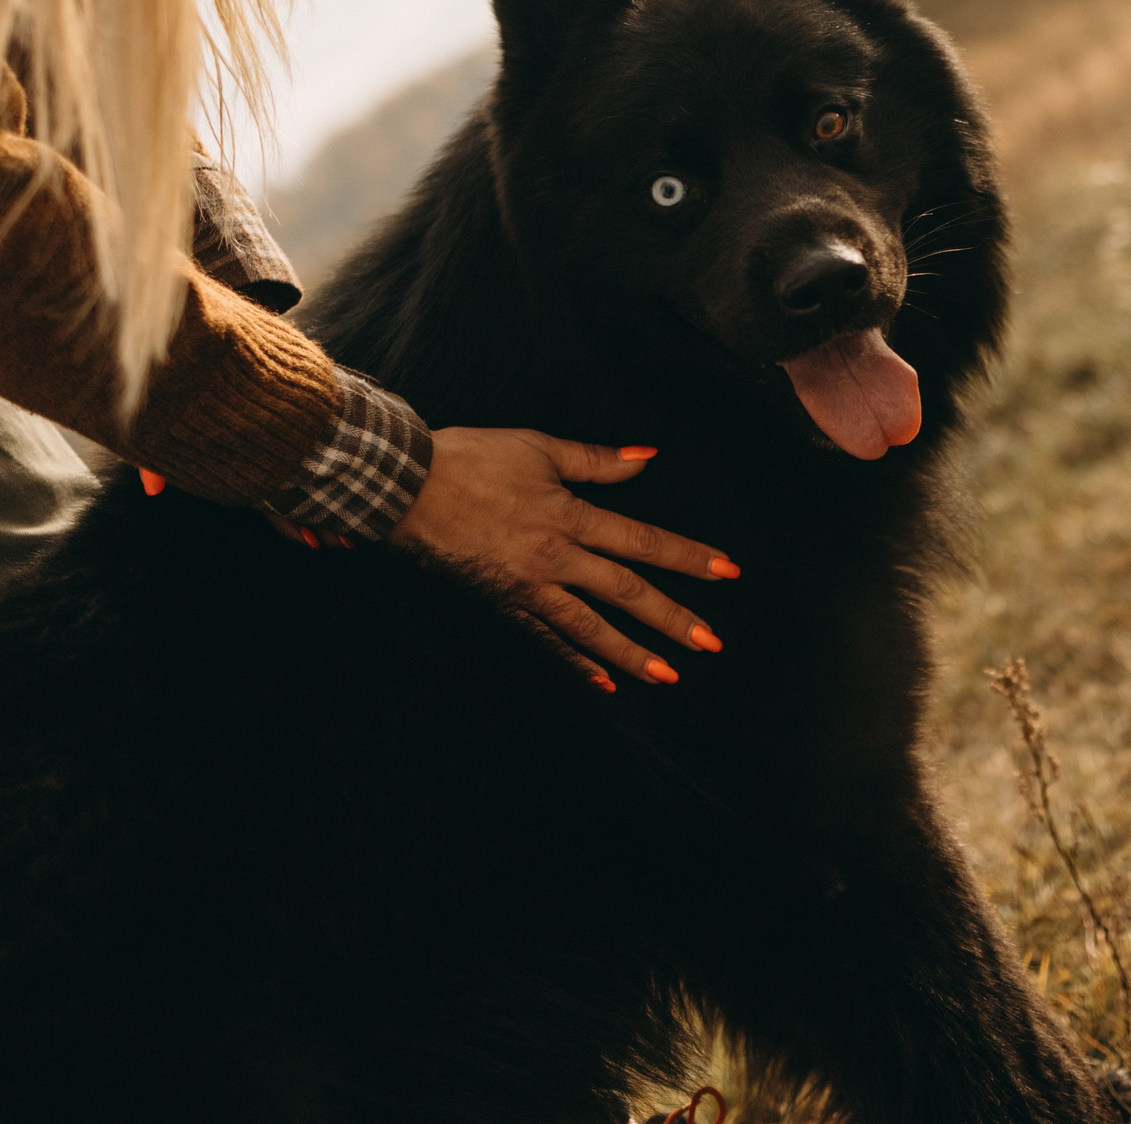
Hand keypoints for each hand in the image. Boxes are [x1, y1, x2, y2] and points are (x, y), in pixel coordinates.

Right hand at [389, 427, 737, 690]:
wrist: (402, 488)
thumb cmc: (471, 458)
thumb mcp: (539, 447)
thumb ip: (597, 460)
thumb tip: (648, 458)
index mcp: (567, 515)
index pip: (641, 541)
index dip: (687, 556)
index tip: (727, 572)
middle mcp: (553, 558)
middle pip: (624, 592)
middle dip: (672, 619)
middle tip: (712, 644)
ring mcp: (525, 588)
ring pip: (588, 628)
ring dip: (631, 654)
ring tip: (669, 676)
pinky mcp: (500, 605)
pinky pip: (543, 641)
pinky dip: (575, 663)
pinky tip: (603, 683)